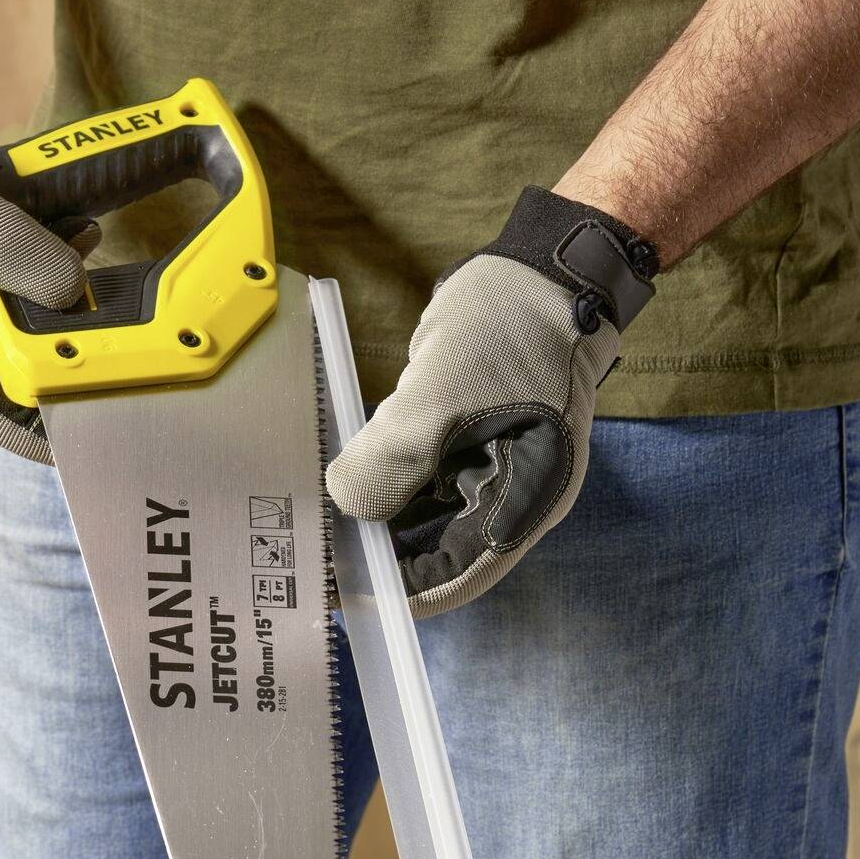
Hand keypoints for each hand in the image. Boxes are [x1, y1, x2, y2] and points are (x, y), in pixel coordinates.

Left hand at [326, 188, 657, 616]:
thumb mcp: (440, 396)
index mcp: (525, 505)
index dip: (399, 589)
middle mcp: (509, 499)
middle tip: (317, 546)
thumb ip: (389, 460)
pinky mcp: (467, 441)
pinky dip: (385, 476)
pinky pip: (420, 476)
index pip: (455, 576)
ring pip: (422, 513)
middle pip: (435, 549)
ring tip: (320, 512)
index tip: (343, 585)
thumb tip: (345, 505)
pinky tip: (344, 470)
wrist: (542, 268)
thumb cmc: (510, 331)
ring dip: (376, 513)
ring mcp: (490, 469)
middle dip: (380, 550)